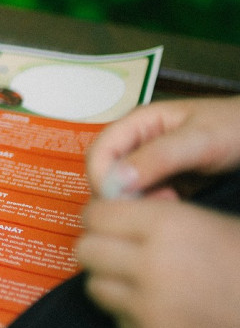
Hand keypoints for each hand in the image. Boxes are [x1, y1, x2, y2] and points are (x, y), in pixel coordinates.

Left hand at [75, 196, 239, 327]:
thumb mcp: (211, 219)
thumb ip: (158, 213)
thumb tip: (114, 206)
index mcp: (166, 225)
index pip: (95, 214)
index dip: (101, 216)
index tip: (109, 221)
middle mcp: (150, 265)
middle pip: (86, 250)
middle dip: (99, 246)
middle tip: (118, 249)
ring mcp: (148, 307)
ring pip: (94, 286)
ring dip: (110, 280)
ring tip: (137, 278)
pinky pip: (116, 319)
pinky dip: (129, 312)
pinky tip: (156, 306)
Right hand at [85, 95, 239, 199]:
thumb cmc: (234, 127)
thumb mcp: (197, 141)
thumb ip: (158, 157)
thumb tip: (117, 179)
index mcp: (137, 123)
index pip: (100, 152)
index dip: (103, 177)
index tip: (120, 201)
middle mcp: (137, 142)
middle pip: (106, 171)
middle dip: (121, 192)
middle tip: (152, 204)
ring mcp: (148, 161)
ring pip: (123, 186)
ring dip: (138, 200)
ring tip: (170, 202)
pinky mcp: (162, 178)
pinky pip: (142, 195)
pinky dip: (151, 204)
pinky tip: (174, 203)